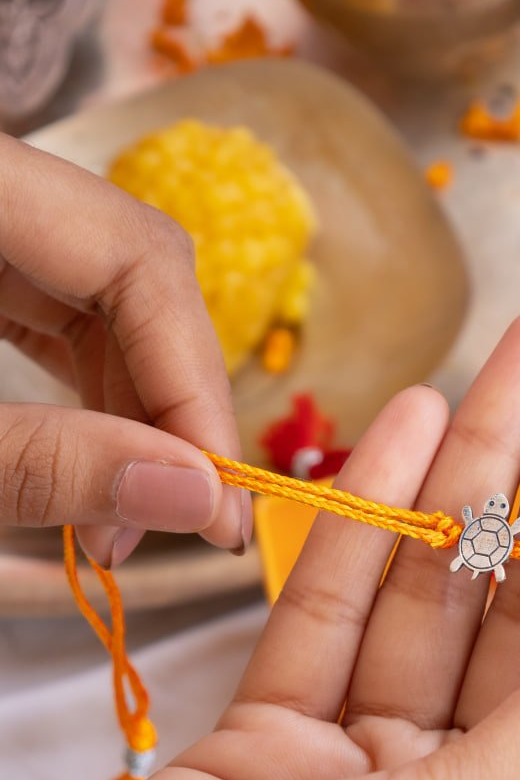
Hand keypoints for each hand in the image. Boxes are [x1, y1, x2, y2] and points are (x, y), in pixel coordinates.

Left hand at [0, 133, 247, 564]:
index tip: (218, 503)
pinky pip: (60, 309)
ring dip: (136, 411)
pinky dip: (93, 392)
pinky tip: (103, 462)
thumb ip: (40, 464)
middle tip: (185, 521)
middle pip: (135, 273)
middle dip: (172, 406)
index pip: (139, 258)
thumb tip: (197, 500)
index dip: (197, 383)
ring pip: (106, 296)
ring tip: (132, 516)